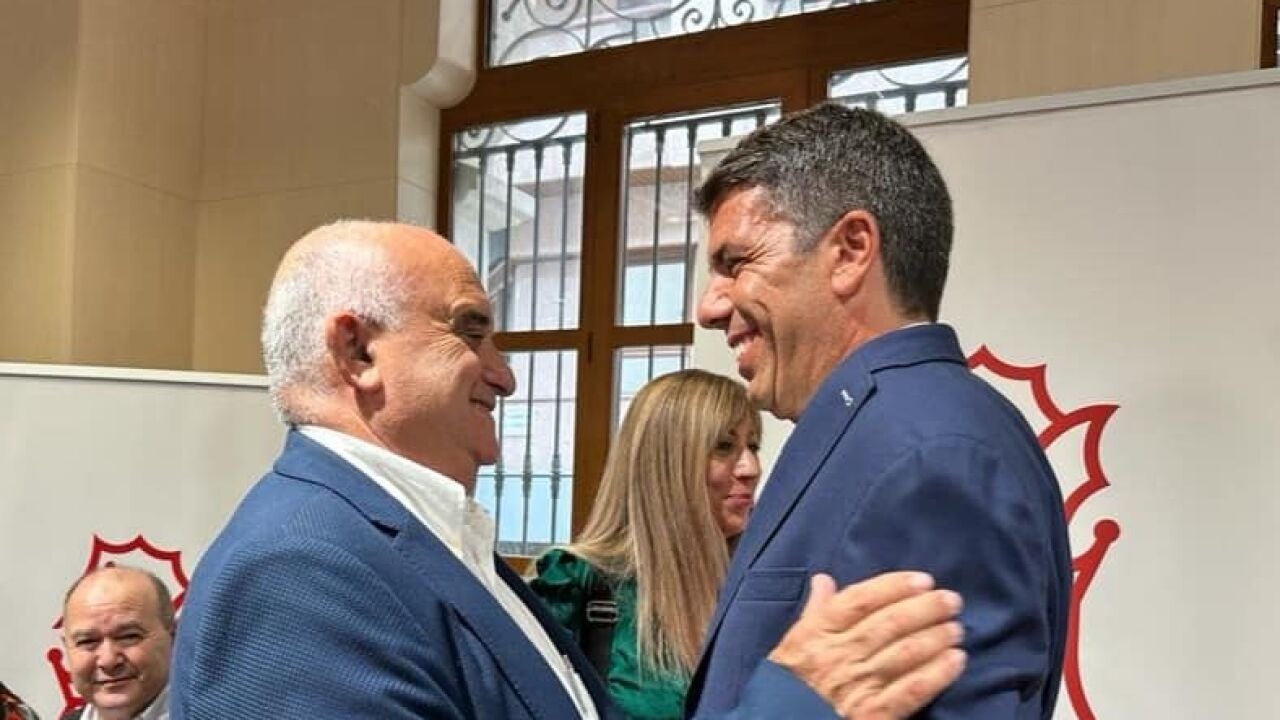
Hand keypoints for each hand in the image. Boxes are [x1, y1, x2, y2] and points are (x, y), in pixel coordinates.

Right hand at [767, 572, 965, 718]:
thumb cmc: (790, 678)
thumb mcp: (795, 639)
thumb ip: (815, 610)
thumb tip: (824, 579)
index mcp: (819, 632)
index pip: (861, 601)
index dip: (894, 587)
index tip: (922, 580)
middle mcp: (840, 654)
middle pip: (889, 624)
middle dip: (925, 609)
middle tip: (951, 600)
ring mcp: (859, 685)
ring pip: (904, 653)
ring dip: (936, 638)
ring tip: (956, 628)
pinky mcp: (873, 714)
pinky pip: (911, 691)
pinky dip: (937, 674)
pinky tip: (956, 661)